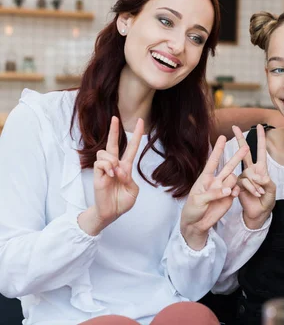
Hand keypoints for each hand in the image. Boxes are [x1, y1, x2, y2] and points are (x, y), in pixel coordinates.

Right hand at [81, 116, 143, 235]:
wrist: (111, 213)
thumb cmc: (122, 202)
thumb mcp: (133, 191)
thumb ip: (130, 179)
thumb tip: (119, 170)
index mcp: (125, 167)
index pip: (131, 148)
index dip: (136, 135)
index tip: (141, 122)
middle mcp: (114, 165)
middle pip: (114, 143)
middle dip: (114, 130)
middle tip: (115, 117)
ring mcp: (105, 169)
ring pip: (106, 152)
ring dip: (112, 161)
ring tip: (114, 174)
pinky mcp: (97, 174)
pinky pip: (101, 162)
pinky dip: (107, 167)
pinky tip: (110, 176)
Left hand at [180, 135, 248, 249]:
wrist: (197, 224)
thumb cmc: (192, 209)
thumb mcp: (198, 200)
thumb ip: (213, 193)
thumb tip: (228, 190)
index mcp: (205, 178)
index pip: (213, 161)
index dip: (218, 149)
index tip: (223, 137)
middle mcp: (216, 181)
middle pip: (228, 166)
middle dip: (236, 157)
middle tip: (246, 146)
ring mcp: (223, 189)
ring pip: (233, 178)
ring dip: (231, 183)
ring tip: (226, 192)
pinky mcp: (229, 198)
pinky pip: (236, 190)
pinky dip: (235, 191)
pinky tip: (231, 195)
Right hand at [233, 125, 275, 228]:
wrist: (258, 213)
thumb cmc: (267, 201)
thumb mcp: (272, 191)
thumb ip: (268, 183)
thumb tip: (259, 177)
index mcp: (261, 169)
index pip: (261, 151)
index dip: (260, 138)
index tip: (259, 126)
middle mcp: (251, 170)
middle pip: (245, 152)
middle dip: (240, 139)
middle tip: (234, 126)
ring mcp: (243, 177)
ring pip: (248, 174)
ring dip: (255, 185)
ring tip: (260, 193)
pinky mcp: (238, 185)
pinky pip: (244, 183)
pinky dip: (251, 189)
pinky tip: (255, 195)